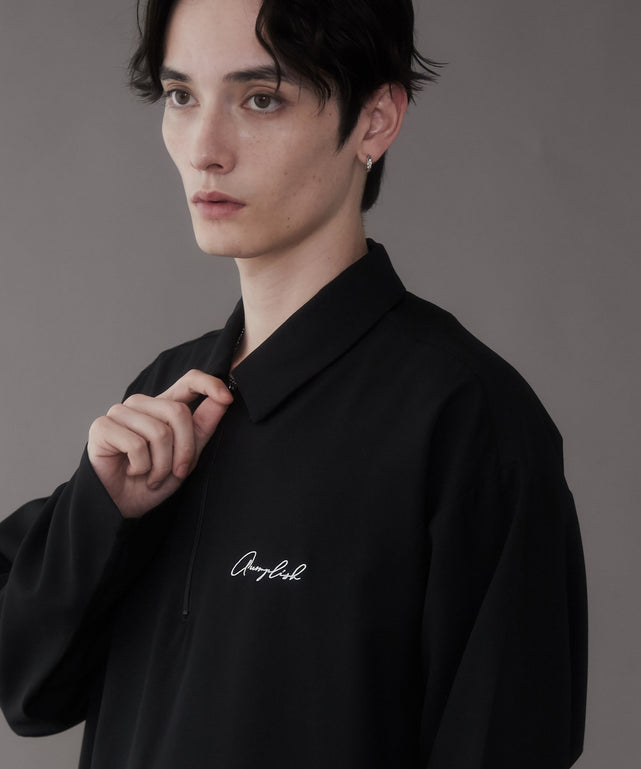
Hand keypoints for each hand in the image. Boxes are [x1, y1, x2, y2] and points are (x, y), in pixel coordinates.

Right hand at [87, 369, 232, 517]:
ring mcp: (120, 412)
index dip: (210, 384)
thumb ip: (203, 425)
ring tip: (152, 476)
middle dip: (184, 451)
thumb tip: (225, 398)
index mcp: (164, 406)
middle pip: (178, 412)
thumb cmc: (154, 480)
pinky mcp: (102, 426)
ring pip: (159, 432)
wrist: (123, 506)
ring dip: (161, 465)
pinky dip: (141, 467)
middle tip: (175, 472)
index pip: (189, 380)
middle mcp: (142, 404)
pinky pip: (136, 445)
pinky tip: (132, 471)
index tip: (227, 398)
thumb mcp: (188, 455)